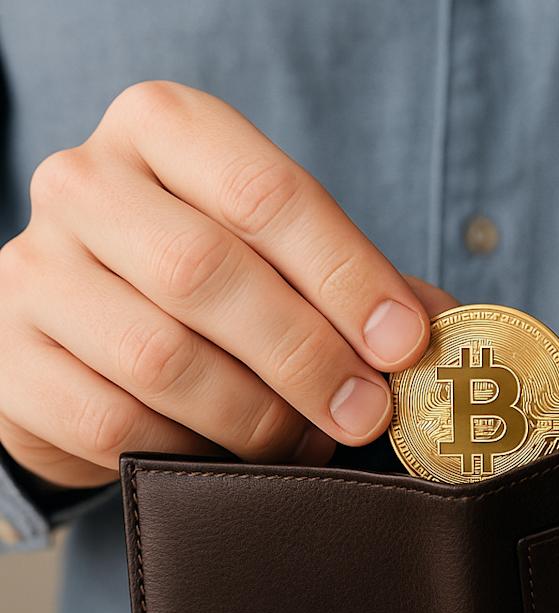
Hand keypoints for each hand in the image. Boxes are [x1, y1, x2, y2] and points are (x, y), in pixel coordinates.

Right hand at [0, 81, 453, 487]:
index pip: (265, 191)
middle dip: (307, 356)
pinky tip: (228, 455)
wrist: (82, 332)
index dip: (346, 274)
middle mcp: (85, 184)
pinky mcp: (11, 360)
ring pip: (162, 356)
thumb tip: (437, 330)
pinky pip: (115, 423)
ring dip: (256, 417)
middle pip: (206, 270)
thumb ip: (351, 282)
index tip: (404, 344)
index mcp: (164, 132)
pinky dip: (191, 452)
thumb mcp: (276, 257)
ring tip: (305, 441)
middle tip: (366, 412)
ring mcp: (34, 271)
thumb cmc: (202, 289)